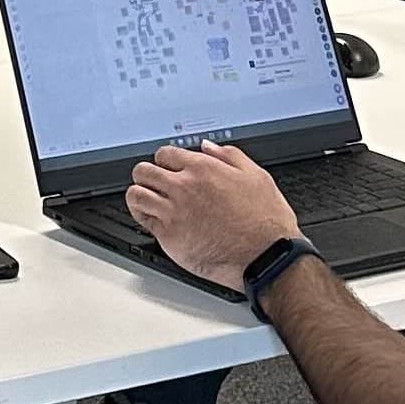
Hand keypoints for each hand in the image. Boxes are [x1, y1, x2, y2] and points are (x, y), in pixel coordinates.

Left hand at [125, 142, 300, 288]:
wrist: (268, 257)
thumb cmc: (266, 222)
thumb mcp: (256, 176)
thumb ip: (229, 156)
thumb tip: (208, 147)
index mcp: (204, 169)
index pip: (165, 154)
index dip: (165, 160)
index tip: (168, 168)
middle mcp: (184, 187)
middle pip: (144, 171)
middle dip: (146, 175)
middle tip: (152, 183)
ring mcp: (173, 212)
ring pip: (136, 194)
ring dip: (139, 195)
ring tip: (146, 200)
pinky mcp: (169, 237)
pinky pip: (143, 220)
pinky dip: (144, 217)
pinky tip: (151, 218)